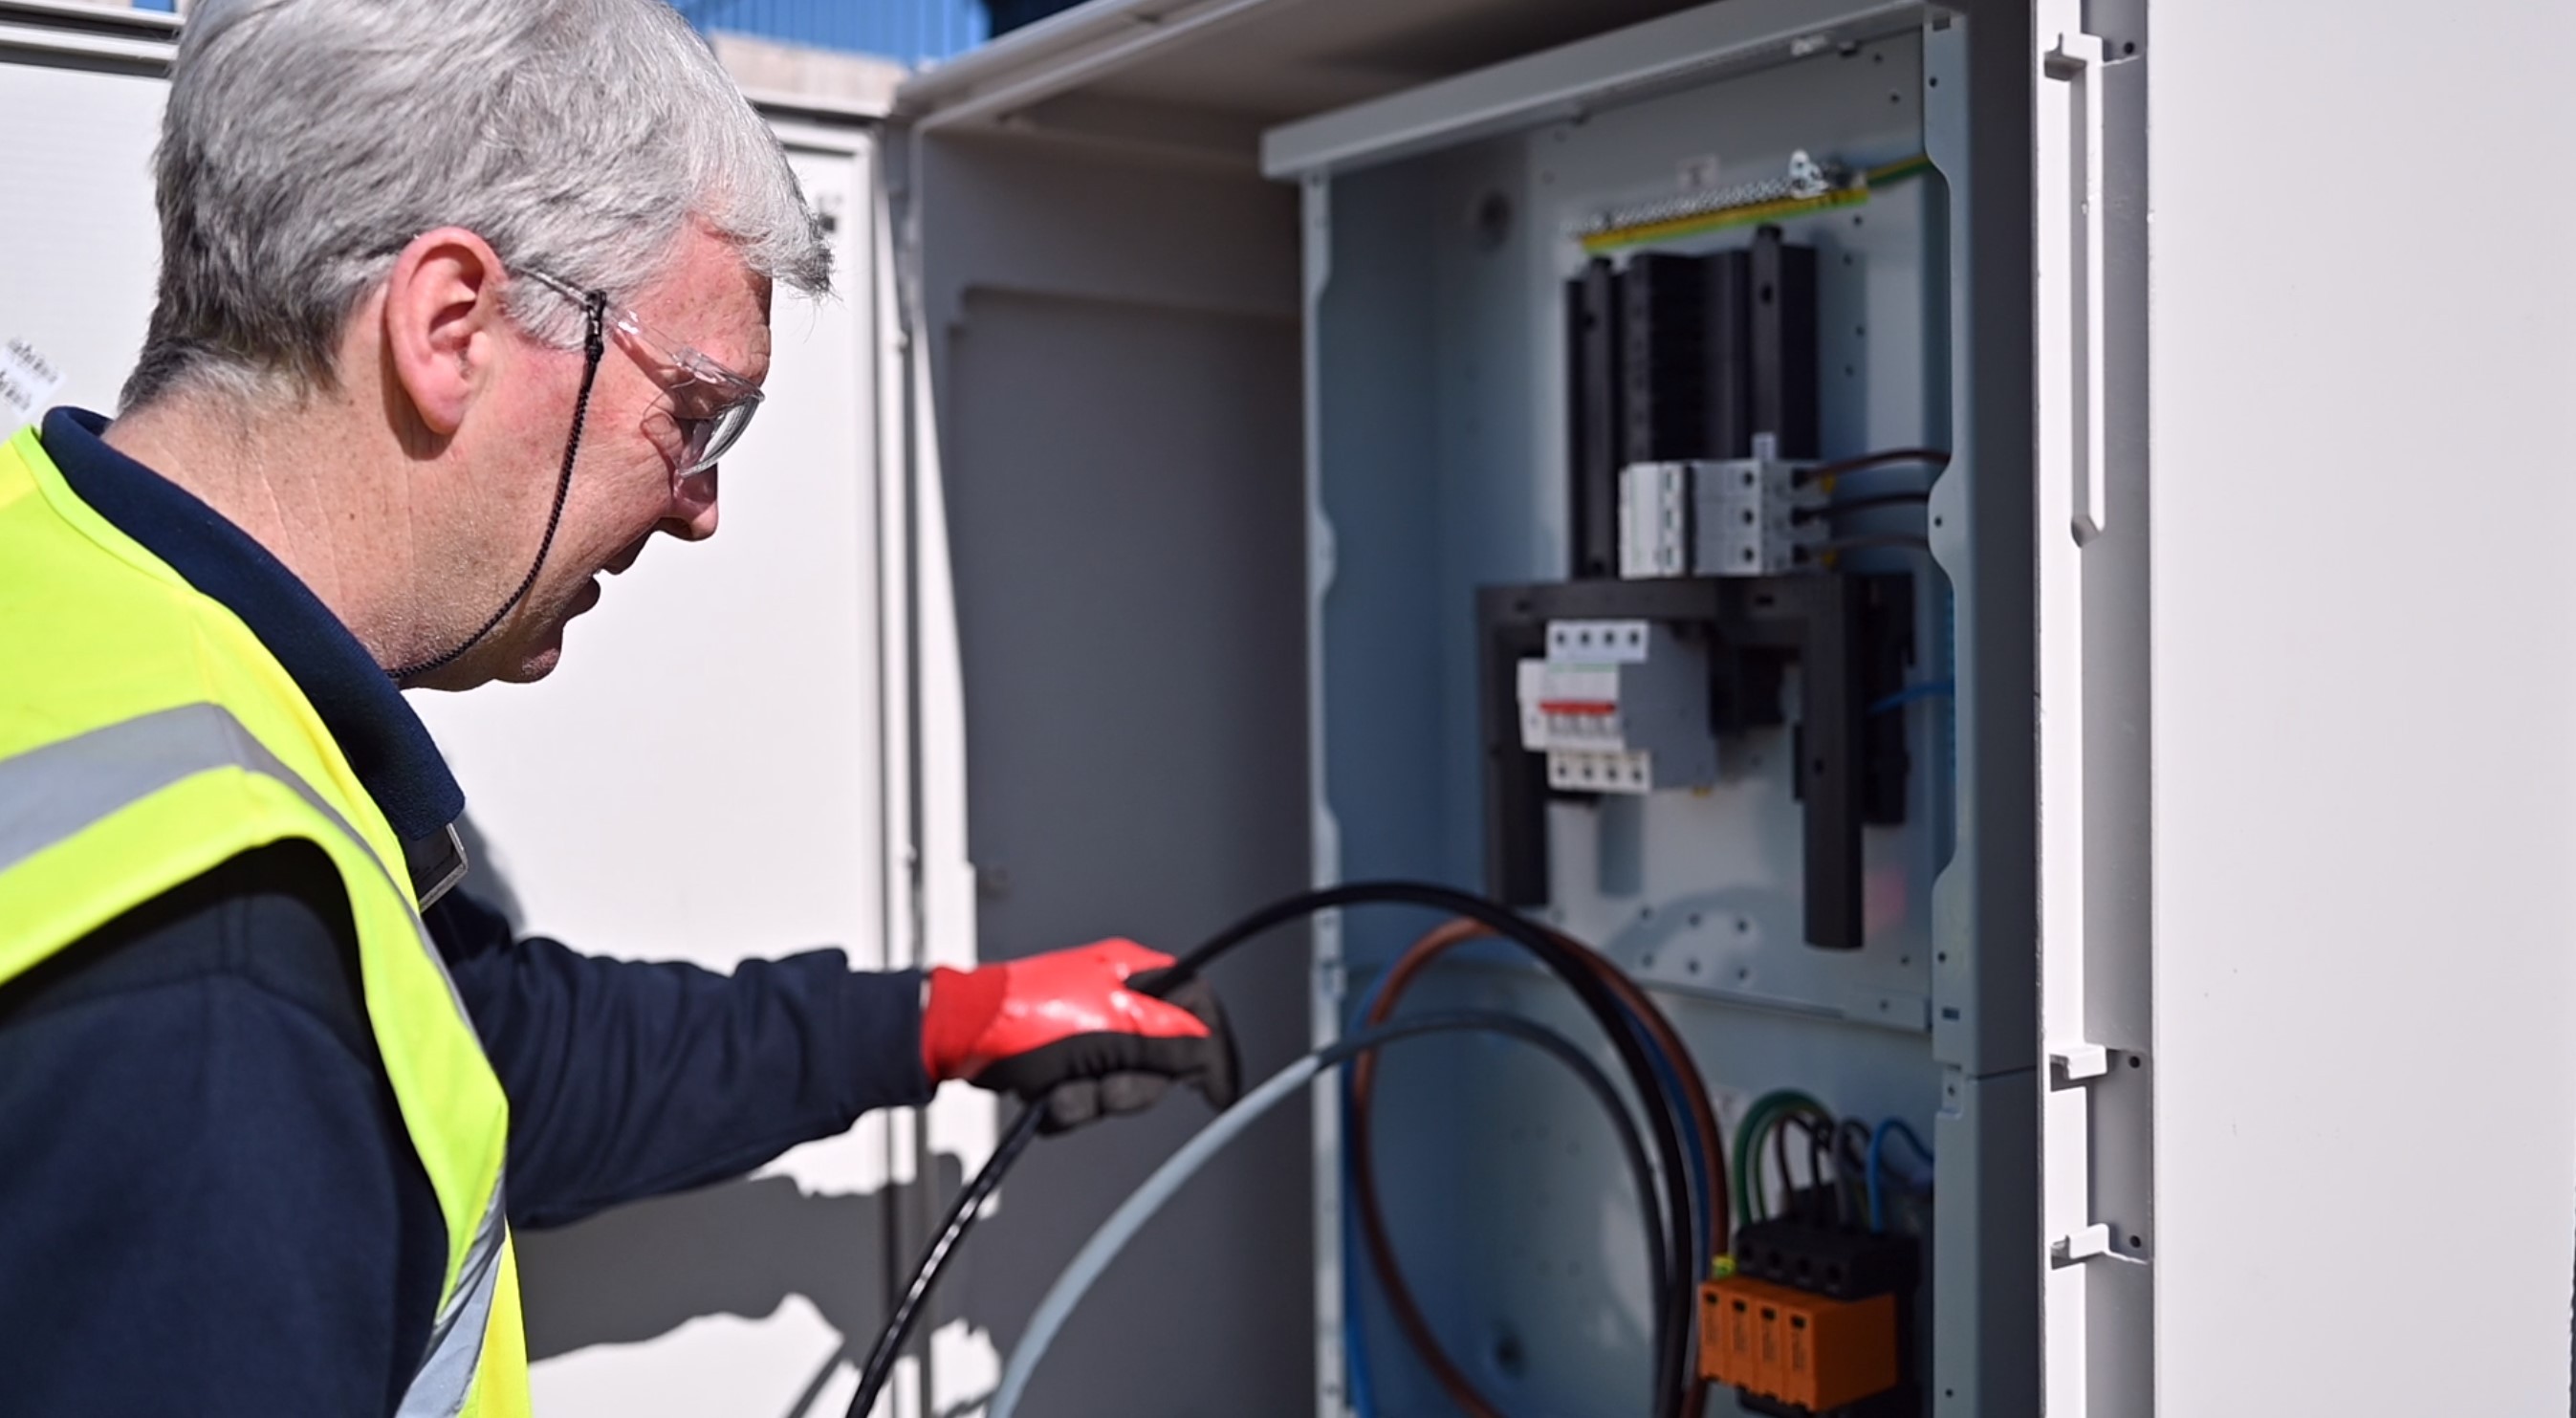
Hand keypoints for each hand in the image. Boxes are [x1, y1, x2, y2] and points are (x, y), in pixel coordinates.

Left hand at [920, 939, 1239, 1132]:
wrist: (957, 1035)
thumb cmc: (1021, 1017)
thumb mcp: (1111, 1032)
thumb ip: (1168, 1044)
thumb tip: (1210, 1056)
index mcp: (1135, 974)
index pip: (1199, 1008)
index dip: (1215, 1050)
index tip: (1217, 1091)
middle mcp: (1118, 999)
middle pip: (1163, 1058)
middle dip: (1132, 1086)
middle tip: (1107, 1088)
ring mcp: (1091, 1030)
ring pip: (1123, 1084)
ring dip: (1093, 1099)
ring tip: (1063, 1090)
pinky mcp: (1066, 1059)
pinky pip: (1089, 1095)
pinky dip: (1070, 1104)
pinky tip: (1047, 1096)